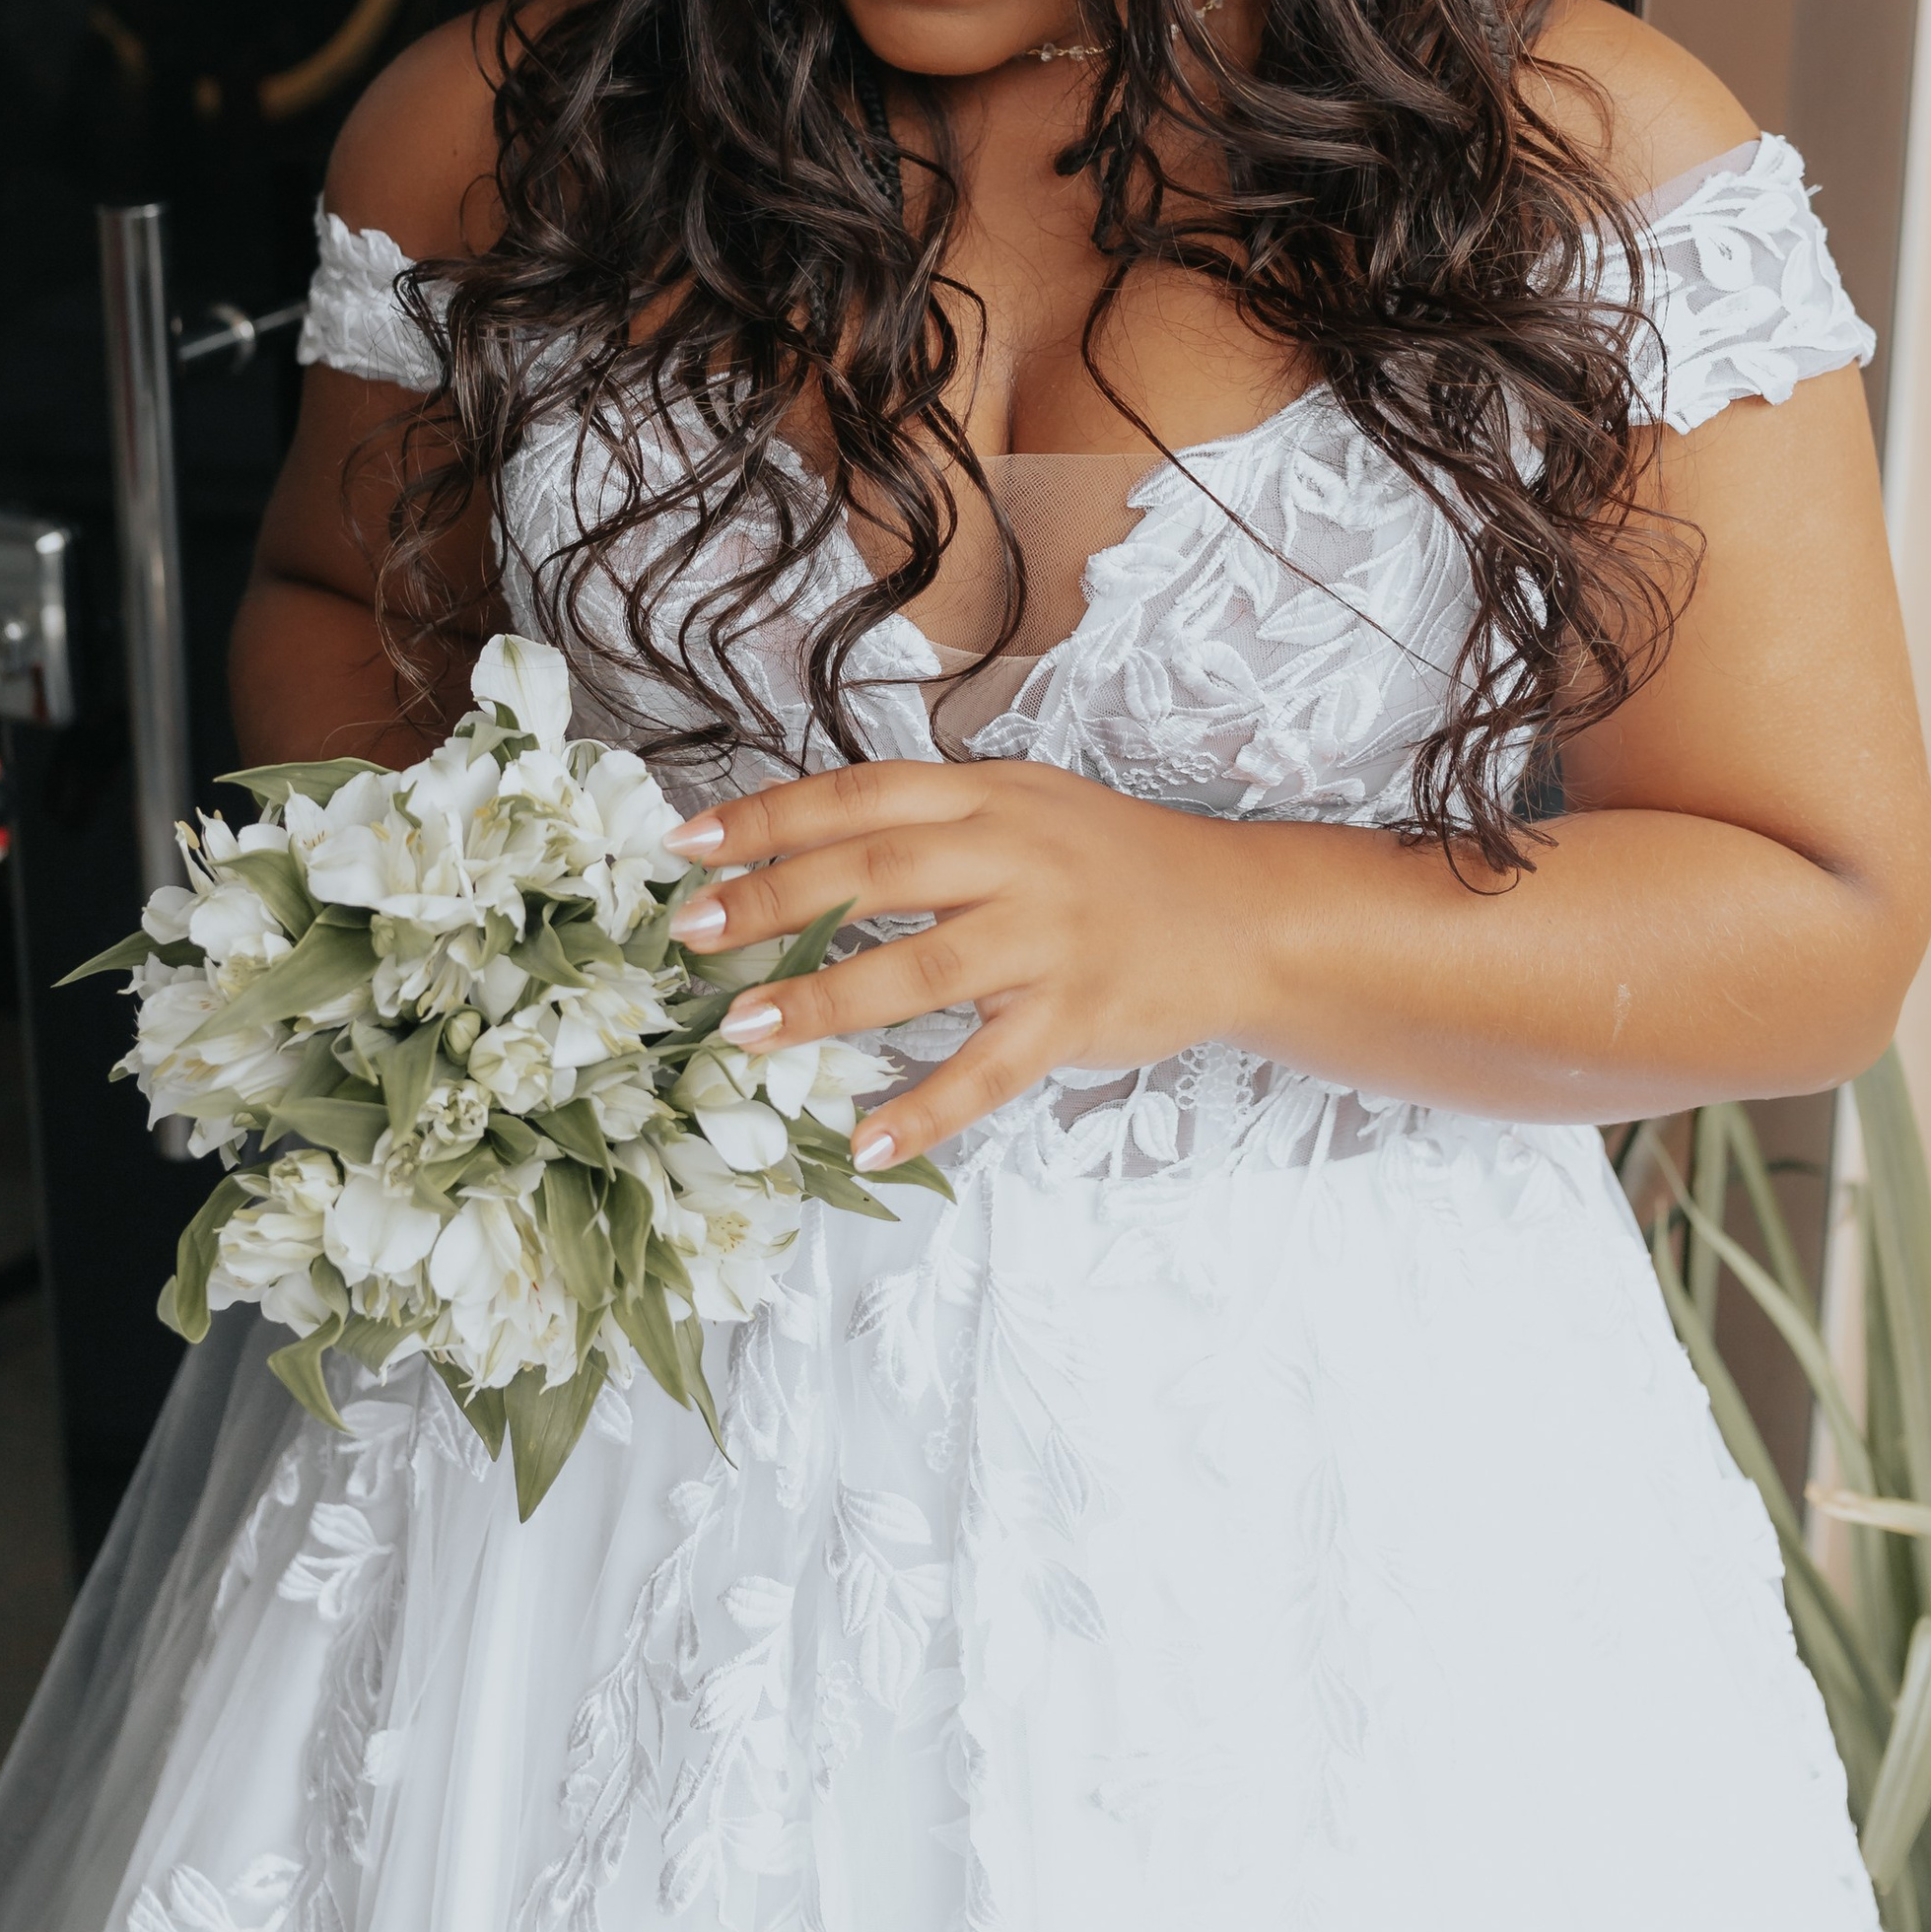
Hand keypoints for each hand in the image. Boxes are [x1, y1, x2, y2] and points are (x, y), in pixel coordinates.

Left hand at [665, 757, 1269, 1166]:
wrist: (1242, 914)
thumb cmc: (1111, 863)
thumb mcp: (1025, 807)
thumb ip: (930, 819)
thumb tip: (798, 847)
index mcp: (990, 796)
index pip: (861, 793)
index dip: (770, 816)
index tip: (688, 845)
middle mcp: (1016, 855)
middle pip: (877, 869)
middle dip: (774, 901)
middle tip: (691, 934)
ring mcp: (1049, 936)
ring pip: (923, 969)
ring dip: (826, 1000)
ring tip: (746, 1030)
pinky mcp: (1078, 1014)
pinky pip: (992, 1070)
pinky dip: (929, 1109)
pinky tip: (868, 1138)